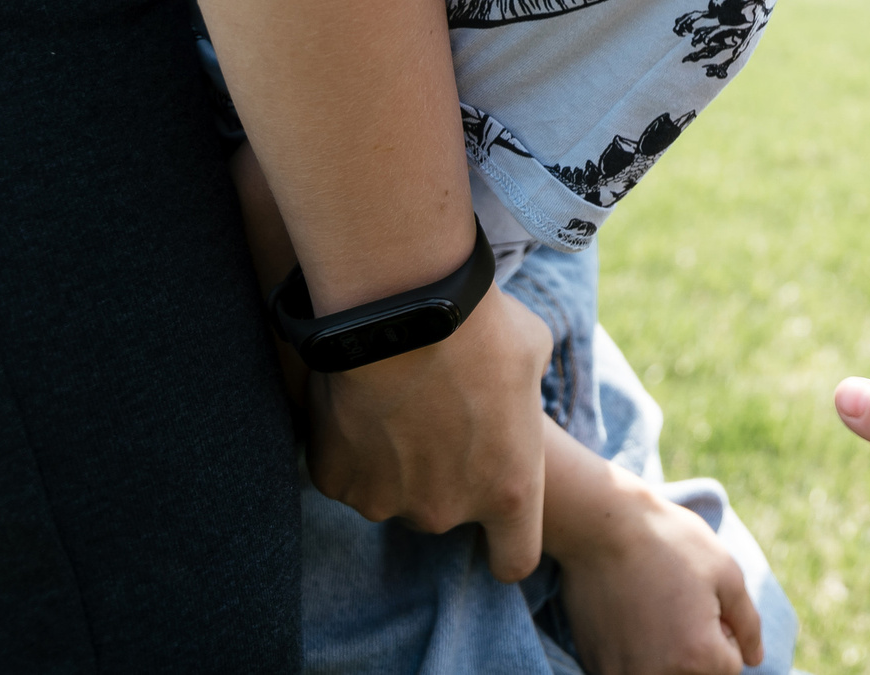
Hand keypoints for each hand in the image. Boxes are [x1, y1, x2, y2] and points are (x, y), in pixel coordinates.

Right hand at [306, 283, 554, 580]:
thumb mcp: (533, 355)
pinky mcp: (336, 481)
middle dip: (444, 477)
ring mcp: (386, 501)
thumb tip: (510, 394)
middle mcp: (446, 509)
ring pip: (392, 492)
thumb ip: (525, 395)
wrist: (402, 308)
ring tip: (397, 399)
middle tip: (438, 417)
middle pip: (445, 512)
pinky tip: (360, 400)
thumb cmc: (482, 325)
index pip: (514, 560)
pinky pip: (347, 472)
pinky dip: (351, 446)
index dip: (507, 543)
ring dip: (395, 461)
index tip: (496, 519)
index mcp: (509, 490)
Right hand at [556, 474, 762, 674]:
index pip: (731, 665)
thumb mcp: (726, 574)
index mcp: (698, 657)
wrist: (602, 527)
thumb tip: (755, 659)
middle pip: (698, 674)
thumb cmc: (669, 543)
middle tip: (678, 603)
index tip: (701, 598)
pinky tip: (630, 616)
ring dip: (667, 651)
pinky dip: (637, 652)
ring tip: (654, 609)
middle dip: (698, 646)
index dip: (723, 628)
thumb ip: (748, 624)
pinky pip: (633, 670)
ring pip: (666, 673)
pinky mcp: (597, 667)